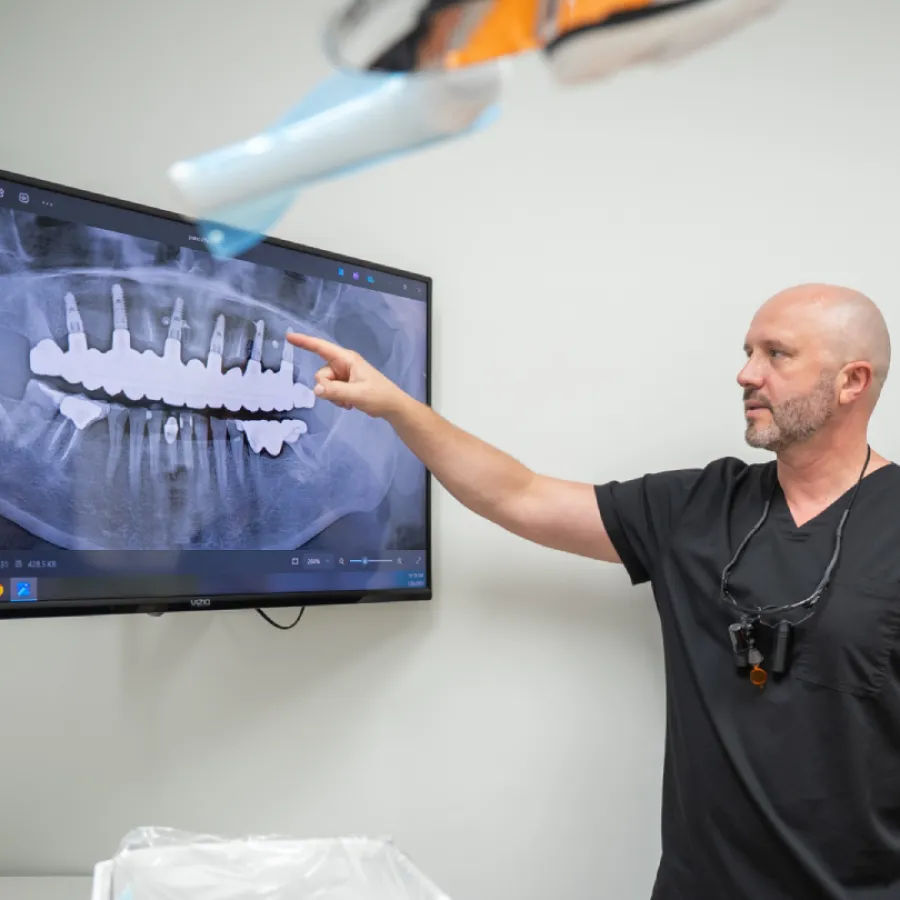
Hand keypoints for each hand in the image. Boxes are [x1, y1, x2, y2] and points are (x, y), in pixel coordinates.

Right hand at [285, 332, 404, 417]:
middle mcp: (343, 364)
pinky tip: (349, 403)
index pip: (321, 348)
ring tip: (349, 401)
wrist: (392, 406)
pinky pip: (330, 390)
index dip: (304, 342)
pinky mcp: (345, 384)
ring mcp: (344, 374)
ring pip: (324, 384)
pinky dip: (336, 398)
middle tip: (344, 397)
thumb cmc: (378, 396)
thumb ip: (335, 392)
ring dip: (333, 395)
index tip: (289, 336)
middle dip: (326, 388)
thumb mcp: (356, 394)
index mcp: (347, 359)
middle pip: (321, 374)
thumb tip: (315, 389)